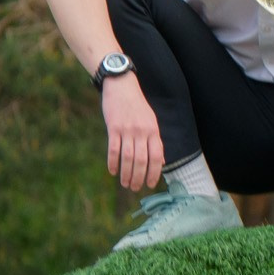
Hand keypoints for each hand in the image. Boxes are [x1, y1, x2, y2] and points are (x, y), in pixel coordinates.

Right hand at [102, 75, 162, 190]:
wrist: (122, 86)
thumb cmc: (137, 106)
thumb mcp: (151, 121)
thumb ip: (154, 141)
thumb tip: (160, 161)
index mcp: (154, 130)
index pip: (157, 157)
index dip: (155, 173)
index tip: (150, 185)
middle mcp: (142, 132)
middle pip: (142, 160)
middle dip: (139, 177)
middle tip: (135, 188)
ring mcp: (128, 130)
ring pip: (128, 158)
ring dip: (126, 174)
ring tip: (125, 184)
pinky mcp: (114, 128)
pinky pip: (113, 149)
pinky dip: (113, 163)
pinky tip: (112, 171)